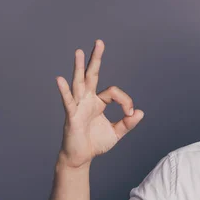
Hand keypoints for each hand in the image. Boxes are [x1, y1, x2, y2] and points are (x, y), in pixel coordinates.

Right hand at [55, 39, 143, 168]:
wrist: (81, 157)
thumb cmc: (95, 143)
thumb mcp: (116, 133)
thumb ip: (128, 123)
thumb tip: (140, 112)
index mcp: (98, 102)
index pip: (114, 93)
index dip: (125, 101)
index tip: (130, 114)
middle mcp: (87, 100)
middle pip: (92, 75)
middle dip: (96, 59)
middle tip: (100, 42)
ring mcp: (78, 106)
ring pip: (79, 83)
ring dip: (79, 67)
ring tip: (78, 52)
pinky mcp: (71, 116)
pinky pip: (68, 101)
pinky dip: (64, 91)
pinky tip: (60, 79)